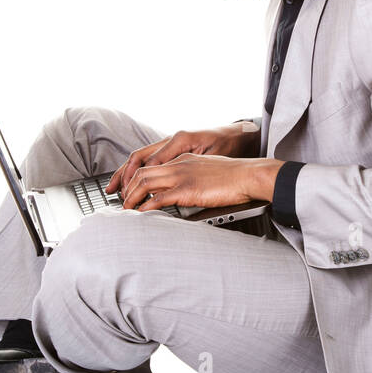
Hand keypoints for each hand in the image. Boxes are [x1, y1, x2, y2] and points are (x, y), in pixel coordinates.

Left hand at [105, 124, 256, 199]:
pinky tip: (140, 215)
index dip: (135, 177)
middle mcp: (178, 163)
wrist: (249, 175)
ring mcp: (181, 175)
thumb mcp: (208, 171)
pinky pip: (158, 198)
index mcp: (183, 158)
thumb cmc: (235, 176)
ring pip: (144, 183)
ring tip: (127, 210)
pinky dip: (144, 208)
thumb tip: (186, 190)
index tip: (128, 189)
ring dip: (131, 198)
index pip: (151, 164)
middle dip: (127, 188)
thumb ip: (193, 176)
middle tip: (122, 202)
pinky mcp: (187, 189)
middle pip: (142, 172)